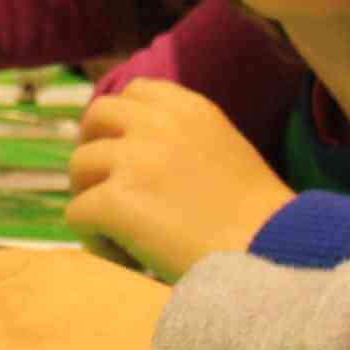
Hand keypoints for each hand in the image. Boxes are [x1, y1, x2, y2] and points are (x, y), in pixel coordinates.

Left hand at [65, 80, 294, 280]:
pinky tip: (125, 259)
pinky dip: (93, 239)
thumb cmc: (260, 221)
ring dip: (91, 198)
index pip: (136, 91)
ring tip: (118, 233)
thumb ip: (184, 140)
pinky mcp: (116, 201)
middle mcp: (157, 124)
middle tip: (102, 186)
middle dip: (93, 147)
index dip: (121, 122)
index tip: (123, 151)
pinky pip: (78, 214)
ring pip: (79, 167)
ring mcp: (133, 160)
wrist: (271, 254)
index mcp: (190, 109)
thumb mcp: (226, 151)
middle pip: (97, 116)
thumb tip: (138, 154)